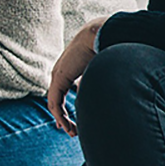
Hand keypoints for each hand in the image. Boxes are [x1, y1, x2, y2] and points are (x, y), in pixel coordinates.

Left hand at [48, 17, 105, 136]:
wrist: (99, 34)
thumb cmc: (106, 46)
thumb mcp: (102, 67)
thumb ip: (100, 79)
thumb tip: (109, 90)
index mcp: (70, 69)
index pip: (63, 91)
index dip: (66, 106)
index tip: (72, 120)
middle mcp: (61, 72)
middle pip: (57, 99)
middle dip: (62, 116)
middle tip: (68, 129)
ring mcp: (58, 76)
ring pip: (55, 103)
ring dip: (63, 119)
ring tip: (72, 131)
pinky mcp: (58, 79)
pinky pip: (55, 102)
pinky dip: (60, 115)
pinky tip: (66, 124)